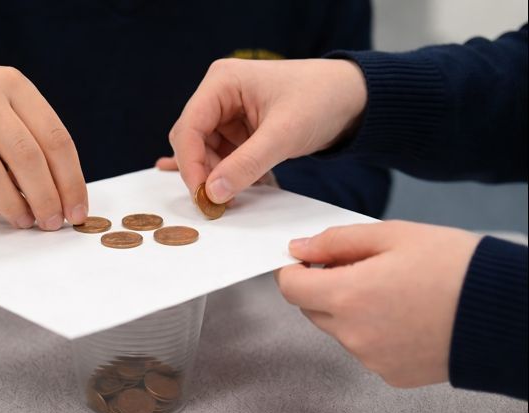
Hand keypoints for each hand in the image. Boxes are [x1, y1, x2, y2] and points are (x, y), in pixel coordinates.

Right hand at [0, 46, 87, 229]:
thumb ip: (27, 136)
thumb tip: (58, 194)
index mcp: (11, 83)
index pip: (54, 138)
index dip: (71, 181)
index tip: (77, 211)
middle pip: (26, 157)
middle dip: (46, 198)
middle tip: (52, 223)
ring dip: (13, 205)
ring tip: (24, 221)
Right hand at [168, 58, 366, 202]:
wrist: (353, 98)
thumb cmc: (322, 99)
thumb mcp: (283, 134)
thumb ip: (246, 164)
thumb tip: (213, 193)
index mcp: (222, 82)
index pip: (189, 128)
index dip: (190, 164)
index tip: (203, 196)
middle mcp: (219, 95)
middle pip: (192, 142)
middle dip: (204, 172)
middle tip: (219, 202)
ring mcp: (228, 113)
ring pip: (206, 153)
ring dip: (219, 177)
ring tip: (239, 194)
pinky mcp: (239, 130)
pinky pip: (224, 158)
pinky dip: (232, 175)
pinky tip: (247, 185)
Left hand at [275, 221, 480, 387]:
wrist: (508, 315)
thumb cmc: (458, 269)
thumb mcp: (394, 235)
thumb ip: (337, 241)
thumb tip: (300, 248)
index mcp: (347, 296)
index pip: (290, 288)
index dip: (294, 269)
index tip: (307, 260)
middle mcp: (352, 334)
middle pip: (312, 309)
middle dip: (324, 286)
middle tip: (361, 267)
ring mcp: (371, 359)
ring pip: (339, 330)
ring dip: (350, 310)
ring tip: (394, 291)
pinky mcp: (391, 375)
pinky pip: (365, 349)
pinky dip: (373, 332)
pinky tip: (406, 316)